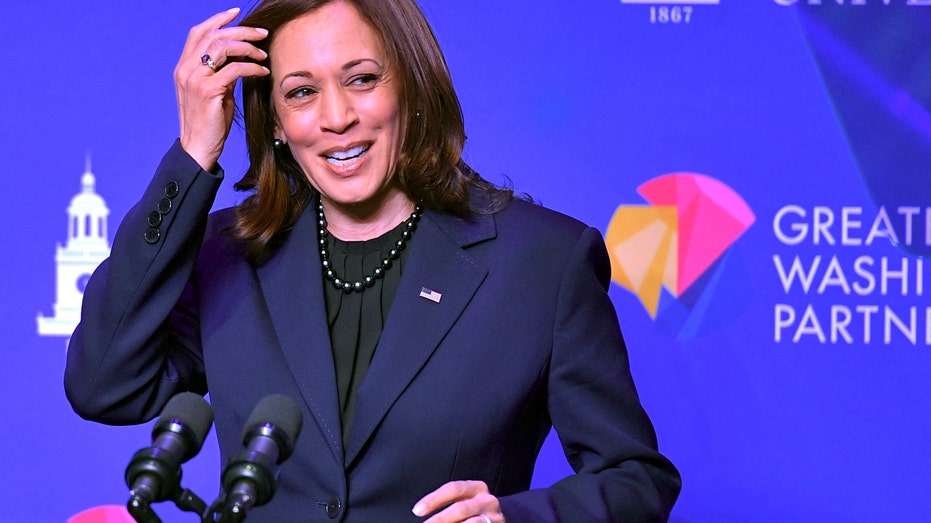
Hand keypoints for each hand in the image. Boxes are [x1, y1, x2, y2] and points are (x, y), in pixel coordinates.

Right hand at [173, 7, 268, 170]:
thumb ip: (221, 73)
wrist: (198, 147)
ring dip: (247, 47)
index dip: (218, 19)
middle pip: (214, 35)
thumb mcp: (214, 91)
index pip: (198, 32)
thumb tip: (241, 57)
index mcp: (184, 67)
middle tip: (262, 33)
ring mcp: (194, 79)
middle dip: (241, 30)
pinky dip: (252, 67)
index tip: (237, 13)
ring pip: (223, 47)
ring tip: (263, 53)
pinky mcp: (208, 91)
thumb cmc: (209, 121)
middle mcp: (186, 69)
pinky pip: (234, 70)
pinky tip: (262, 72)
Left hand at [412, 480, 504, 522]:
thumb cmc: (474, 510)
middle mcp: (487, 500)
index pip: (453, 488)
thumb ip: (448, 503)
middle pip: (461, 508)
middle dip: (440, 519)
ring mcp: (494, 517)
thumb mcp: (465, 500)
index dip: (434, 499)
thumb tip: (420, 512)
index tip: (417, 510)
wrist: (502, 519)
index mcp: (476, 488)